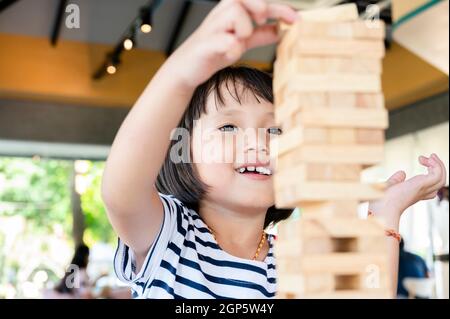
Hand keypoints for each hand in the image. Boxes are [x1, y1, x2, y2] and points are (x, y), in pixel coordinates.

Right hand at [165, 0, 297, 89]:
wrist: (187, 69)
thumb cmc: (212, 52)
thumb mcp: (241, 43)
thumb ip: (259, 35)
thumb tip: (279, 30)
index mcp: (232, 12)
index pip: (259, 3)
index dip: (280, 8)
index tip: (296, 19)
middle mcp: (222, 15)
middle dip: (260, 6)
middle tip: (261, 20)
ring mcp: (213, 28)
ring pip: (235, 13)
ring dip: (244, 28)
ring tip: (239, 42)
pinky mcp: (206, 44)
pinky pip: (225, 40)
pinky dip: (232, 47)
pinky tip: (230, 53)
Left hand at [369, 153, 446, 226]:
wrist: (381, 208)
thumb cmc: (382, 201)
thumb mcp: (390, 186)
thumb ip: (396, 180)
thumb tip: (402, 173)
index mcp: (414, 194)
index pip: (431, 187)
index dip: (432, 174)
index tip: (424, 163)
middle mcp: (421, 193)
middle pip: (439, 182)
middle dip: (438, 168)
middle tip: (430, 157)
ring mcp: (423, 189)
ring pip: (441, 178)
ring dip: (439, 165)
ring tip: (430, 156)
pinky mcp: (422, 185)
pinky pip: (437, 175)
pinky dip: (436, 165)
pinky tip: (426, 160)